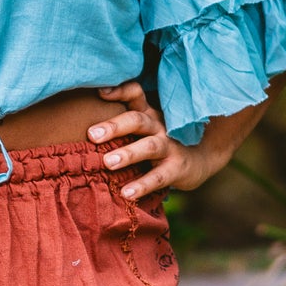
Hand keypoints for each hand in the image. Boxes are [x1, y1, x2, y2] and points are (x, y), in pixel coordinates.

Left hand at [88, 82, 213, 200]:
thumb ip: (122, 124)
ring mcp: (170, 147)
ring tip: (108, 163)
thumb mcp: (146, 127)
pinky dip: (142, 185)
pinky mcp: (177, 168)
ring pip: (149, 147)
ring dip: (128, 154)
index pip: (136, 95)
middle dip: (114, 127)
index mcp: (148, 114)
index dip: (120, 91)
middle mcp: (159, 126)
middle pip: (137, 121)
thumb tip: (84, 123)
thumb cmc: (162, 141)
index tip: (100, 93)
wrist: (202, 158)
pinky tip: (126, 193)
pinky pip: (159, 177)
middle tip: (92, 135)